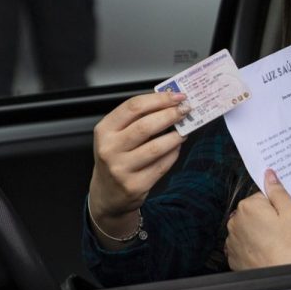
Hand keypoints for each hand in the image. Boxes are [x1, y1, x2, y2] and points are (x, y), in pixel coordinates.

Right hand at [88, 92, 187, 234]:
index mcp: (105, 130)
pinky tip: (176, 147)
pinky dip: (173, 153)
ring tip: (184, 130)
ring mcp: (122, 169)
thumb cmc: (115, 158)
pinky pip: (162, 165)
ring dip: (175, 136)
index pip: (133, 107)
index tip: (177, 96)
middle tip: (185, 110)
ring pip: (156, 147)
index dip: (159, 99)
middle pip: (145, 125)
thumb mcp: (115, 135)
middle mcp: (110, 149)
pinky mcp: (135, 185)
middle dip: (170, 115)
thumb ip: (136, 119)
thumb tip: (168, 103)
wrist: (107, 193)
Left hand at [226, 170, 290, 270]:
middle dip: (267, 219)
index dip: (277, 207)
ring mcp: (232, 240)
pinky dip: (253, 247)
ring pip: (248, 229)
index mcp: (249, 207)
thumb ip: (278, 191)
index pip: (262, 197)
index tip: (284, 219)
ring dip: (259, 234)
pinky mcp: (233, 256)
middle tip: (282, 232)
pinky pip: (244, 245)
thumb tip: (269, 175)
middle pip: (254, 212)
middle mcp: (236, 221)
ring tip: (276, 245)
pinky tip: (266, 253)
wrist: (283, 278)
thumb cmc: (289, 248)